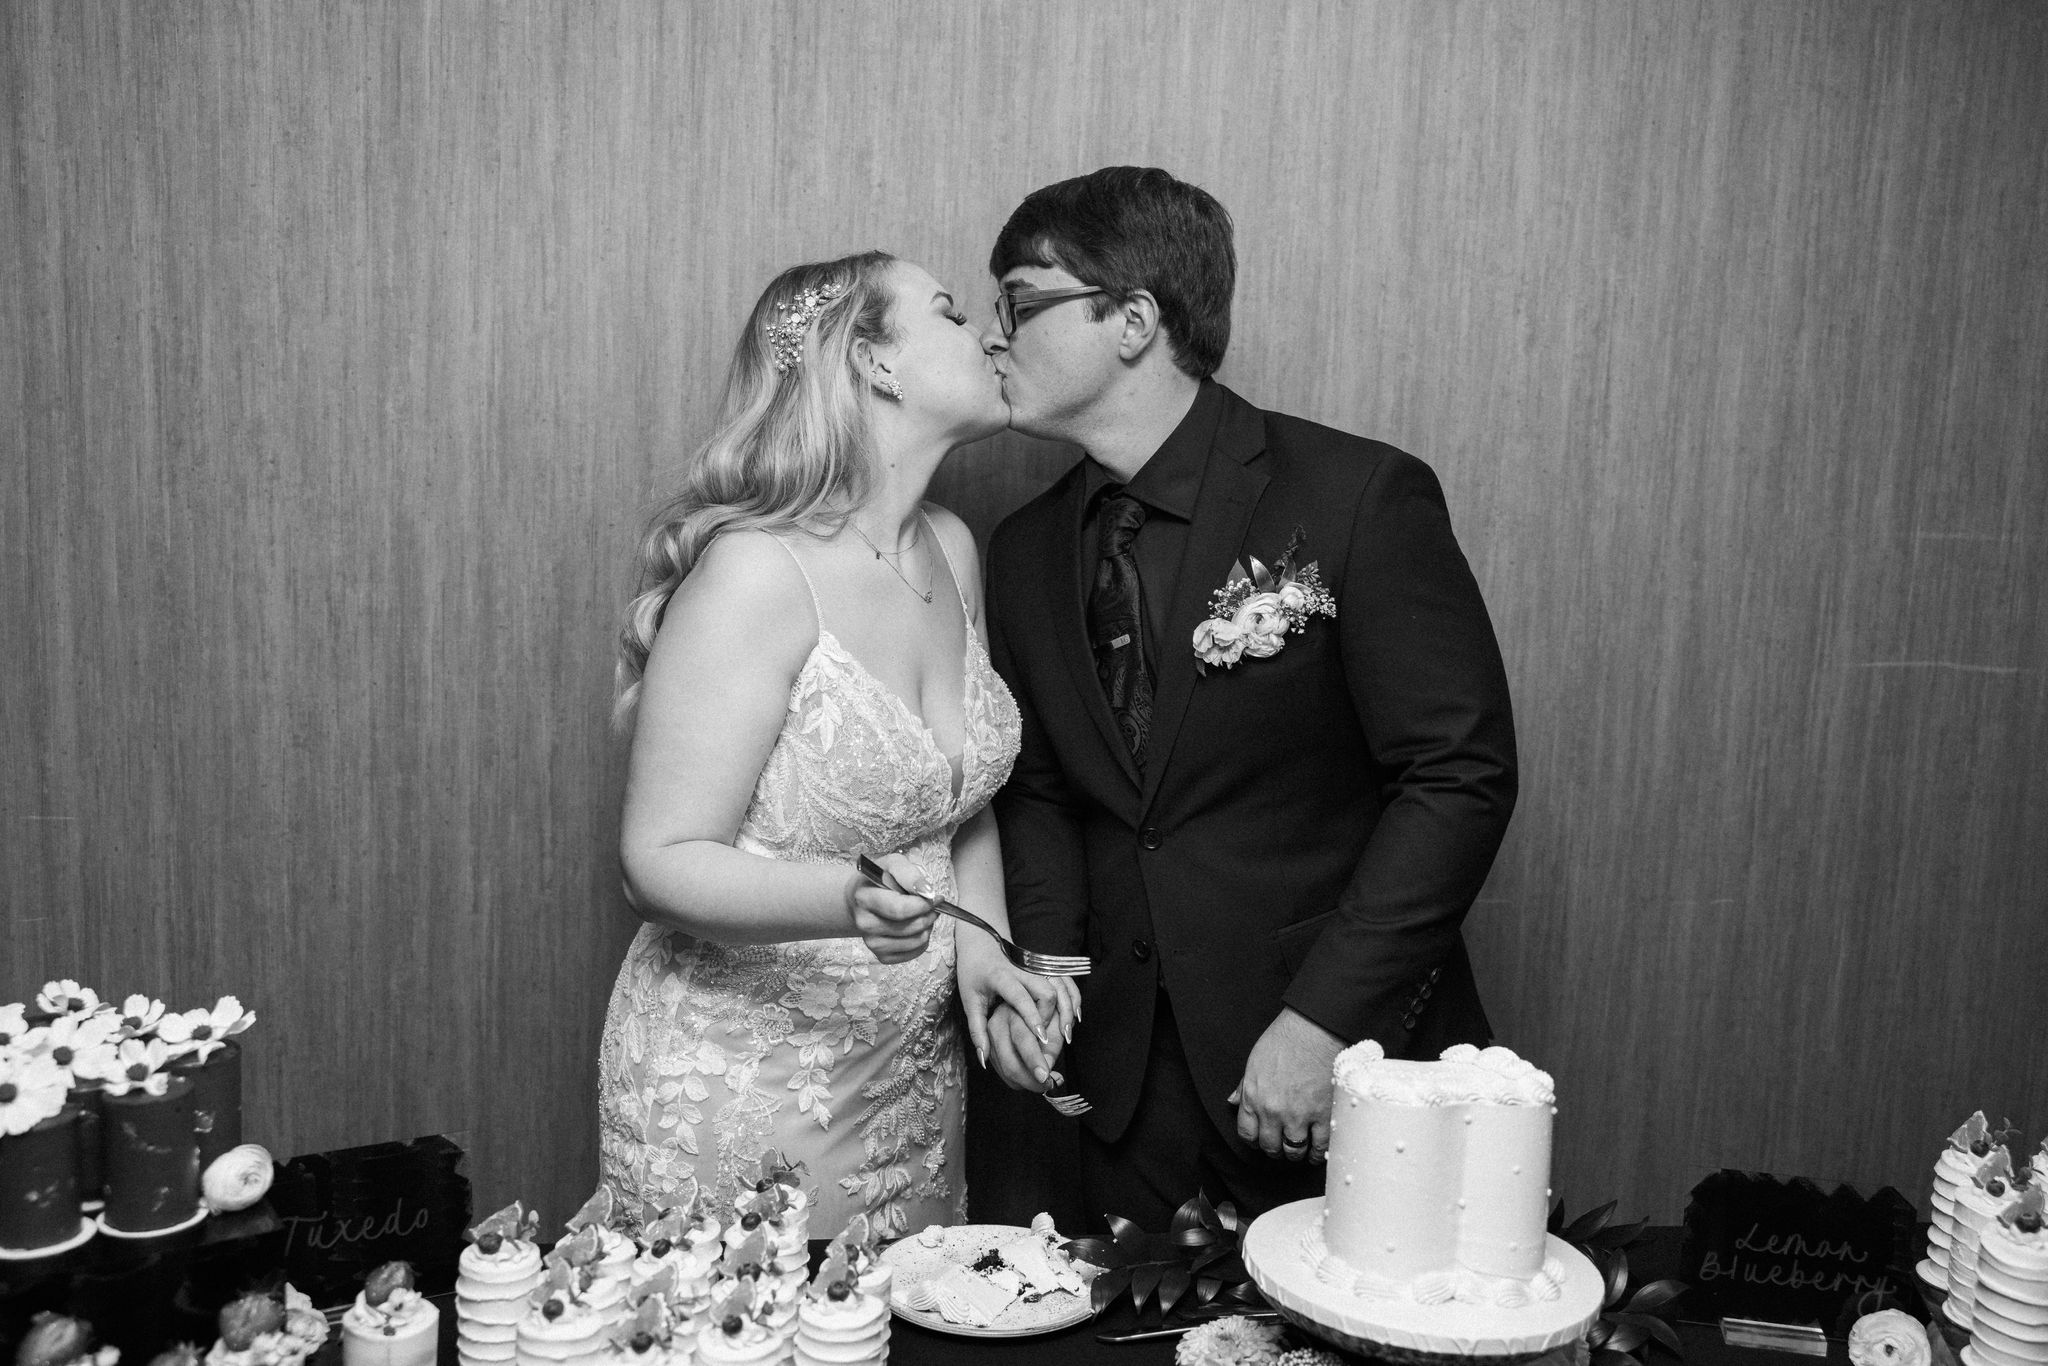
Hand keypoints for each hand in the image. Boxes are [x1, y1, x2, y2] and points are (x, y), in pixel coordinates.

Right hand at [845, 852, 938, 963]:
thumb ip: (909, 873)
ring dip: (927, 927)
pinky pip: (914, 953)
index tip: (935, 897)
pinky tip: (916, 927)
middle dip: (929, 914)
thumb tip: (927, 891)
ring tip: (922, 914)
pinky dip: (922, 941)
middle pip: (911, 927)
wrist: (861, 898)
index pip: (900, 910)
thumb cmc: (880, 879)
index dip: (924, 904)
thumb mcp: (892, 864)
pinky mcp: (881, 955)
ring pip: (916, 941)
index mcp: (864, 899)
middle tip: (931, 905)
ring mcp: (872, 942)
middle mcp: (865, 924)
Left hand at [957, 930, 1079, 1074]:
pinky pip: (1065, 980)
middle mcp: (1022, 969)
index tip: (1041, 1038)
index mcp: (1001, 976)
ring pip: (1059, 984)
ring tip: (1067, 1032)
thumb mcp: (969, 1000)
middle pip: (1046, 989)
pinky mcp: (1044, 967)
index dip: (1032, 1017)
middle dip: (1053, 1014)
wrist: (981, 941)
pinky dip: (1072, 997)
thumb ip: (977, 1030)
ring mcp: (1035, 966)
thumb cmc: (973, 973)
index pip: (1020, 996)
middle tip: (1051, 1040)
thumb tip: (983, 1059)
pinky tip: (1075, 1015)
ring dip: (1066, 1007)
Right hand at [984, 999, 1066, 1093]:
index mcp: (1015, 1011)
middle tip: (1049, 1085)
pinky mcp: (990, 1048)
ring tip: (1046, 1083)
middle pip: (1009, 1061)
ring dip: (1026, 1083)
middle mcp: (997, 1023)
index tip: (1046, 1077)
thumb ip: (1053, 1042)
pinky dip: (1019, 1081)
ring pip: (1005, 1070)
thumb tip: (1047, 1066)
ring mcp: (990, 1038)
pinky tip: (1034, 1079)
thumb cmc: (1047, 1010)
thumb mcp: (1054, 1019)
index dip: (1034, 1060)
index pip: (1023, 1039)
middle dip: (1030, 1080)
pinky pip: (1003, 1072)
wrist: (1030, 1003)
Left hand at [1228, 1008, 1344, 1161]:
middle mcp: (1272, 1111)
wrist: (1315, 1030)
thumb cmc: (1285, 1039)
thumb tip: (1234, 1101)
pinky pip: (1320, 1146)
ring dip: (1297, 1154)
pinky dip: (1319, 1153)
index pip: (1247, 1134)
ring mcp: (1298, 1116)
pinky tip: (1319, 1151)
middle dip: (1276, 1149)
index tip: (1263, 1139)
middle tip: (1283, 1146)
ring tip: (1302, 1149)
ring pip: (1294, 1151)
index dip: (1255, 1140)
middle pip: (1270, 1146)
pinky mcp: (1322, 1115)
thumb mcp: (1255, 1060)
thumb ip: (1244, 1086)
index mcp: (1253, 1097)